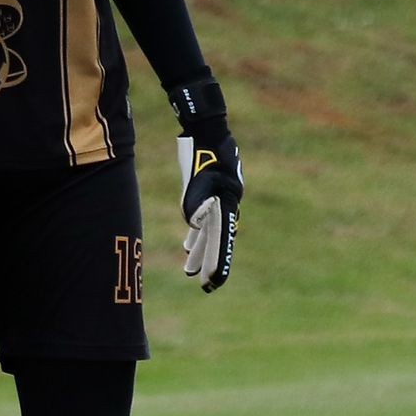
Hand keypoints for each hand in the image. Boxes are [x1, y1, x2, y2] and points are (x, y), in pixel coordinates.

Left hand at [177, 134, 242, 292]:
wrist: (205, 129)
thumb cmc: (200, 149)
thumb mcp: (196, 175)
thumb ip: (196, 200)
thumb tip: (195, 223)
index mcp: (226, 201)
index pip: (223, 238)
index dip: (219, 261)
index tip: (214, 281)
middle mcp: (226, 204)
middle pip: (218, 240)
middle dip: (211, 263)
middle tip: (206, 286)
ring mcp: (219, 200)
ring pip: (209, 232)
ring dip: (200, 251)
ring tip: (190, 270)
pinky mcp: (209, 194)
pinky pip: (203, 219)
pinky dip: (196, 233)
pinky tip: (189, 245)